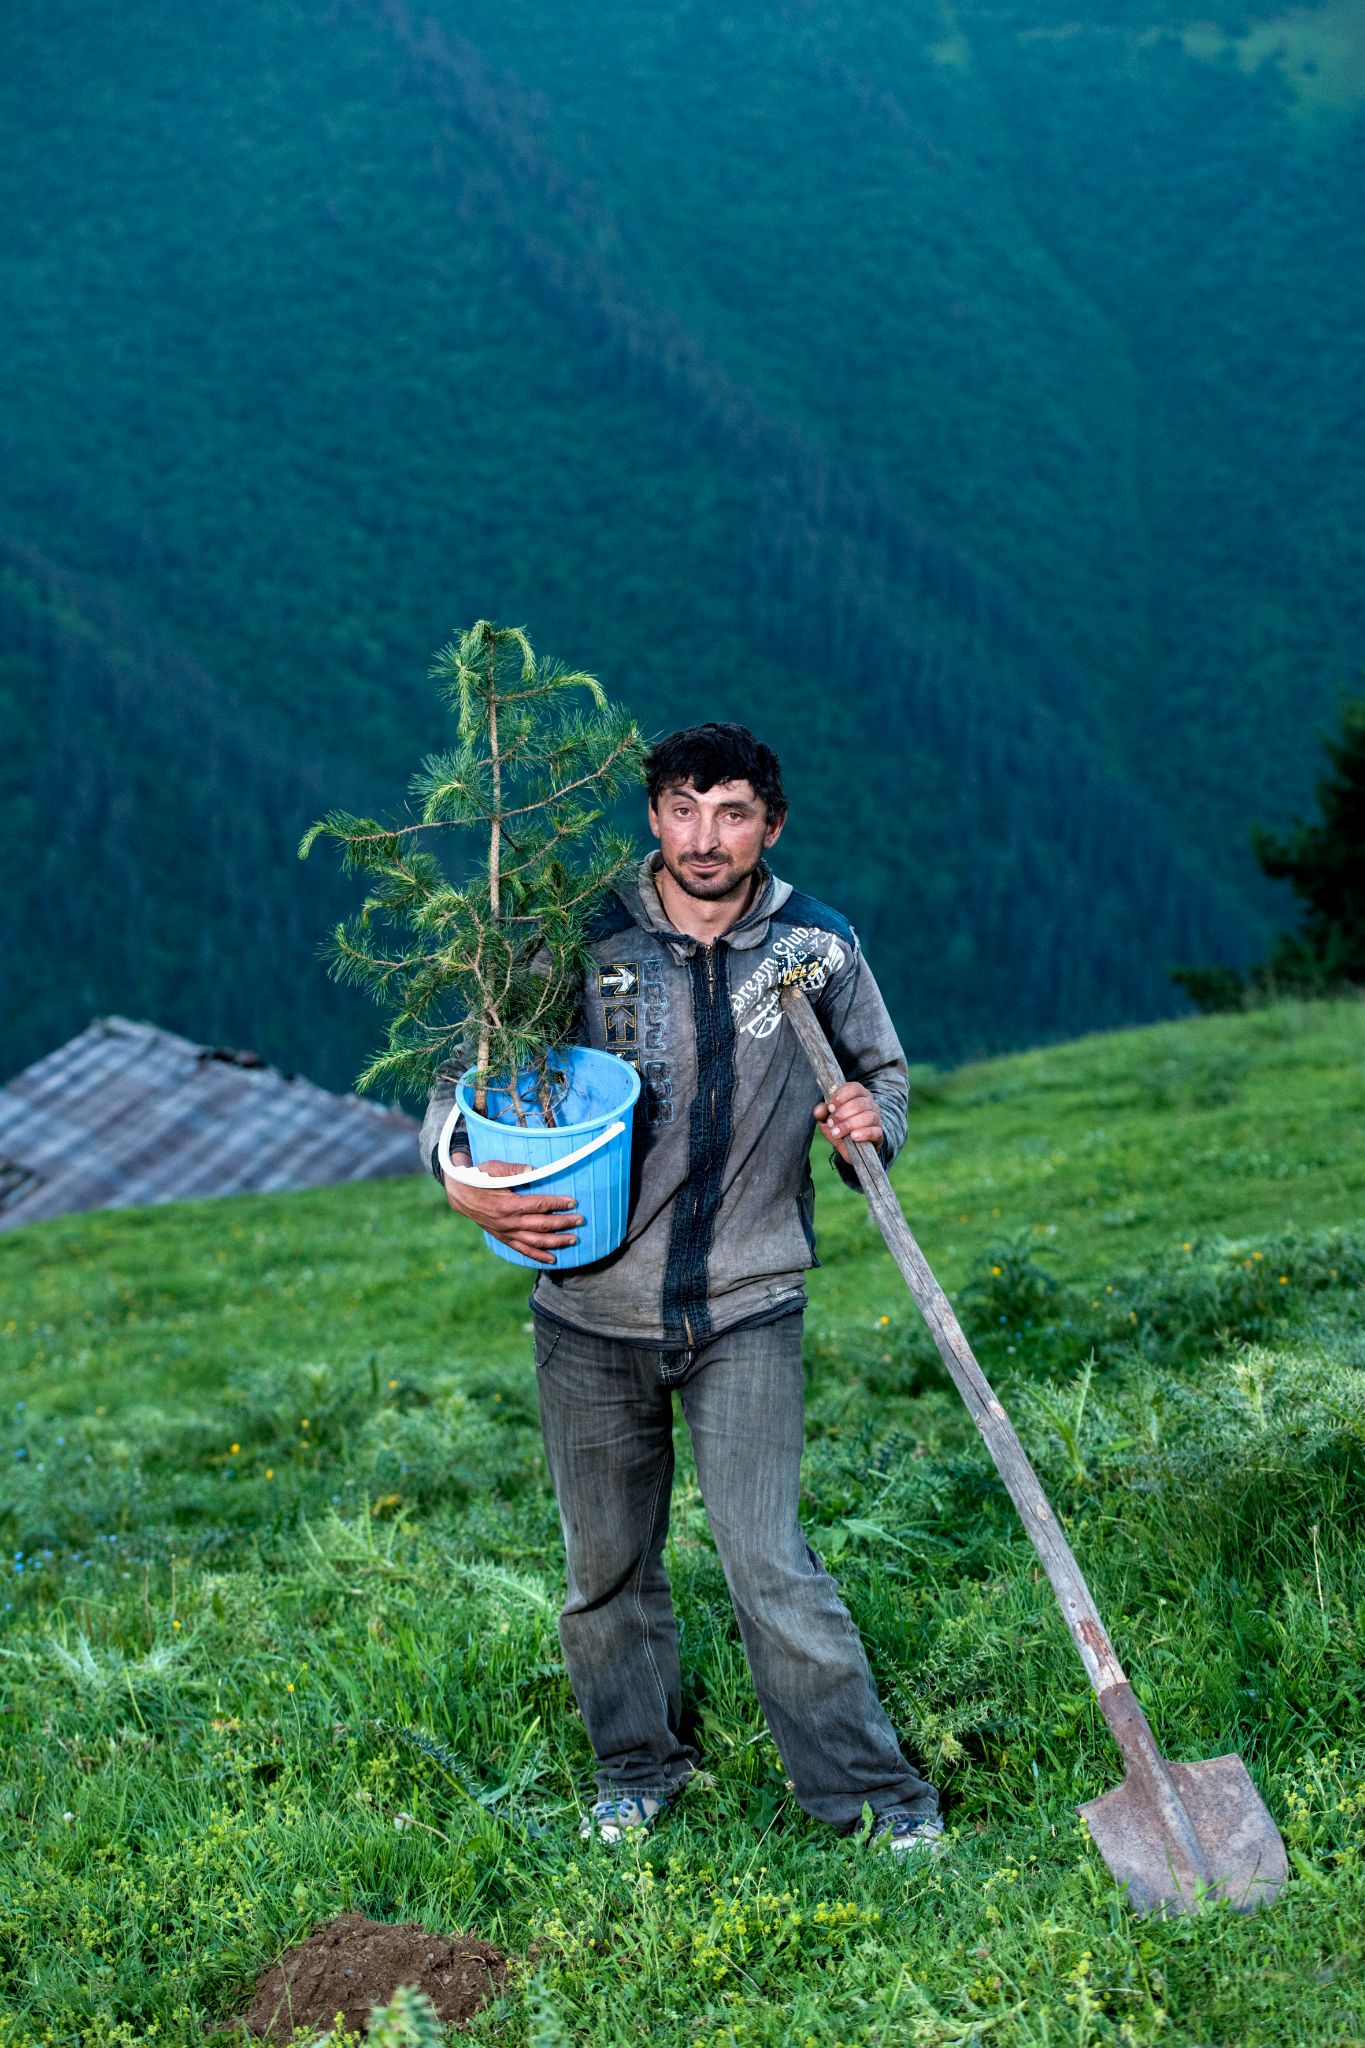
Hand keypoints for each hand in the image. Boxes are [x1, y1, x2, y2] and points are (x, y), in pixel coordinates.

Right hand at [441, 1153, 583, 1265]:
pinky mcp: (504, 1238)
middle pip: (542, 1225)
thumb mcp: (493, 1168)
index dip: (557, 1203)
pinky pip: (523, 1250)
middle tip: (580, 1220)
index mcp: (508, 1204)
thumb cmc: (479, 1178)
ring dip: (556, 1242)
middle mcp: (509, 1222)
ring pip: (535, 1242)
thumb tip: (533, 1169)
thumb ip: (513, 1170)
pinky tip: (553, 1259)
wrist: (459, 1194)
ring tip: (573, 1239)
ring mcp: (506, 1232)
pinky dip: (538, 1256)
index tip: (573, 1202)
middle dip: (563, 1223)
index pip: (539, 1205)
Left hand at [813, 1082, 882, 1165]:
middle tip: (831, 1123)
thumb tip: (819, 1110)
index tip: (830, 1107)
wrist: (848, 1148)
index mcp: (858, 1095)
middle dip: (842, 1113)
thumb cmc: (839, 1127)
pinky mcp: (878, 1134)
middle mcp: (870, 1104)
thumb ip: (822, 1112)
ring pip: (868, 1117)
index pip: (854, 1088)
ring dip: (849, 1124)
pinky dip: (864, 1133)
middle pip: (860, 1103)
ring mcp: (876, 1119)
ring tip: (836, 1132)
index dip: (841, 1096)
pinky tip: (853, 1136)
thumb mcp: (826, 1119)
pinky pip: (875, 1131)